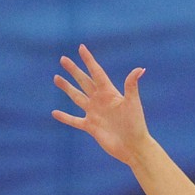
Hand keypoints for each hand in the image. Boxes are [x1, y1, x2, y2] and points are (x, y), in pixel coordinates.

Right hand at [52, 44, 148, 163]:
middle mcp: (100, 100)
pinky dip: (65, 117)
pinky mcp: (90, 127)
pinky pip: (74, 120)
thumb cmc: (136, 124)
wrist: (133, 147)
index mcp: (110, 92)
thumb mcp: (133, 103)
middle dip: (74, 70)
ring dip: (67, 88)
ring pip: (77, 97)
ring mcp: (94, 113)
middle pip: (84, 81)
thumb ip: (131, 85)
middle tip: (63, 59)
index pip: (96, 72)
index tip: (81, 47)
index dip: (89, 60)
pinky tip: (55, 113)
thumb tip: (140, 68)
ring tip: (56, 78)